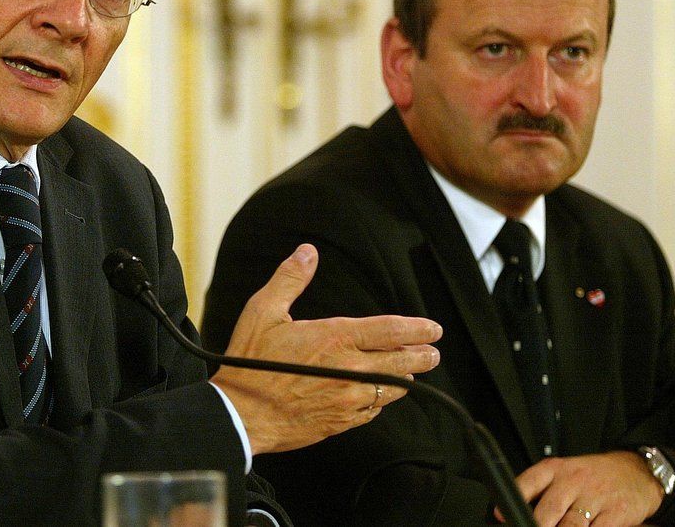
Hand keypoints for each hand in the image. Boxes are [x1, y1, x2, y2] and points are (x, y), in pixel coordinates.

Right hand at [209, 244, 441, 454]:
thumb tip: (307, 252)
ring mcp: (348, 399)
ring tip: (409, 373)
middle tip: (433, 352)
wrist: (240, 415)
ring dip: (405, 379)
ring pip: (392, 389)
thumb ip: (290, 279)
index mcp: (335, 338)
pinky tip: (377, 396)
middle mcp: (349, 370)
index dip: (418, 329)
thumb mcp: (263, 311)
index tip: (433, 329)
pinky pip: (373, 411)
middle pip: (402, 362)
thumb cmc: (249, 363)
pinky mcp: (341, 423)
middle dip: (423, 355)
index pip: (391, 330)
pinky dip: (380, 401)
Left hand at [495, 451, 662, 525]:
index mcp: (555, 469)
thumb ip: (539, 491)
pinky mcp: (616, 513)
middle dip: (538, 525)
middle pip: (548, 511)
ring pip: (571, 526)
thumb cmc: (593, 476)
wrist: (636, 471)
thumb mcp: (563, 473)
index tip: (502, 515)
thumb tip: (508, 512)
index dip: (512, 502)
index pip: (527, 482)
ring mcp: (595, 496)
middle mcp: (573, 481)